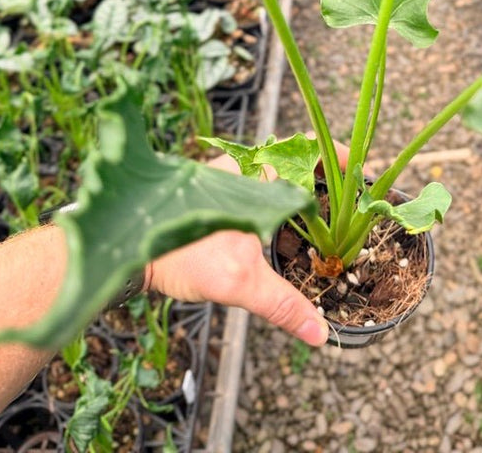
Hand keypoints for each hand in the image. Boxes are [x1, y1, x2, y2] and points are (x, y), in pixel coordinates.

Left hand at [145, 143, 348, 346]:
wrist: (125, 249)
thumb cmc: (179, 252)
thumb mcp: (239, 281)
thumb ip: (283, 304)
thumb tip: (320, 333)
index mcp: (255, 172)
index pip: (306, 148)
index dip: (334, 153)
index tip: (357, 165)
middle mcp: (241, 167)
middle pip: (293, 159)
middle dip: (320, 175)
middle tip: (345, 198)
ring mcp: (225, 178)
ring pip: (273, 174)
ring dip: (296, 188)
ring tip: (321, 214)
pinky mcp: (212, 195)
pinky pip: (255, 188)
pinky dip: (275, 200)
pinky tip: (282, 227)